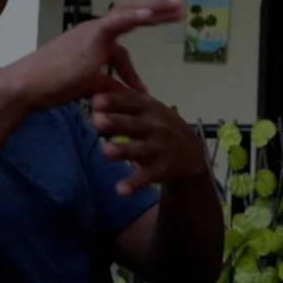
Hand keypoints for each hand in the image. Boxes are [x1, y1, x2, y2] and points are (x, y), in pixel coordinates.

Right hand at [0, 0, 182, 109]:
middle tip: (179, 9)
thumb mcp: (90, 87)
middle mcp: (94, 31)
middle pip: (130, 14)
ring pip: (127, 12)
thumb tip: (133, 96)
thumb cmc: (52, 87)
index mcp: (93, 41)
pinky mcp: (89, 38)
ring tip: (175, 7)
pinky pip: (115, 23)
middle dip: (156, 11)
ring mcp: (92, 32)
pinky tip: (151, 14)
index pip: (123, 44)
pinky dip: (133, 17)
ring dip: (153, 9)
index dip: (138, 58)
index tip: (157, 61)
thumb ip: (111, 87)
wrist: (27, 87)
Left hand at [91, 90, 209, 196]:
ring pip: (140, 149)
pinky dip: (135, 184)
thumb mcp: (148, 109)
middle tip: (96, 121)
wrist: (192, 151)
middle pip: (134, 124)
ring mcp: (160, 147)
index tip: (96, 101)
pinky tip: (121, 190)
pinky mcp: (163, 168)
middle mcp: (156, 126)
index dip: (114, 101)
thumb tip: (90, 92)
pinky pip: (147, 176)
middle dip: (116, 122)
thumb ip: (122, 103)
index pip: (131, 102)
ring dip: (124, 150)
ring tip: (106, 152)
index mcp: (149, 108)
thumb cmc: (159, 125)